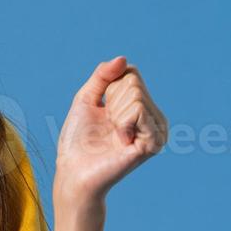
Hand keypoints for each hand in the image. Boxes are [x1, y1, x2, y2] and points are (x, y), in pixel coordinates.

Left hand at [53, 56, 168, 206]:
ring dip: (115, 113)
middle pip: (134, 82)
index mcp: (140, 106)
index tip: (102, 112)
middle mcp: (153, 117)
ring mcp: (156, 130)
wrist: (74, 172)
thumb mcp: (86, 99)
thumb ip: (103, 76)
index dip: (108, 89)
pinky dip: (122, 121)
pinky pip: (138, 109)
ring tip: (113, 135)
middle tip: (106, 127)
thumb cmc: (78, 140)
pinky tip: (120, 141)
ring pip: (136, 95)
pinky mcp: (154, 142)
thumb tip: (123, 58)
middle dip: (111, 102)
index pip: (131, 73)